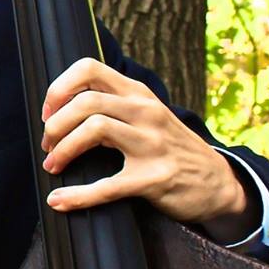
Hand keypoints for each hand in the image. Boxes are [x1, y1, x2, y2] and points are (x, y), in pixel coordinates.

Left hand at [38, 57, 250, 234]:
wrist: (219, 183)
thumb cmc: (172, 148)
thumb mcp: (149, 116)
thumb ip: (115, 105)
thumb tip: (62, 107)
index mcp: (139, 94)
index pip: (89, 68)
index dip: (59, 88)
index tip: (48, 112)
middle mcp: (146, 113)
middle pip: (86, 102)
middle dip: (55, 125)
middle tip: (48, 144)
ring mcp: (152, 145)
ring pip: (93, 129)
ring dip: (62, 150)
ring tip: (53, 165)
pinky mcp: (154, 178)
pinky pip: (106, 186)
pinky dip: (76, 196)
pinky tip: (59, 200)